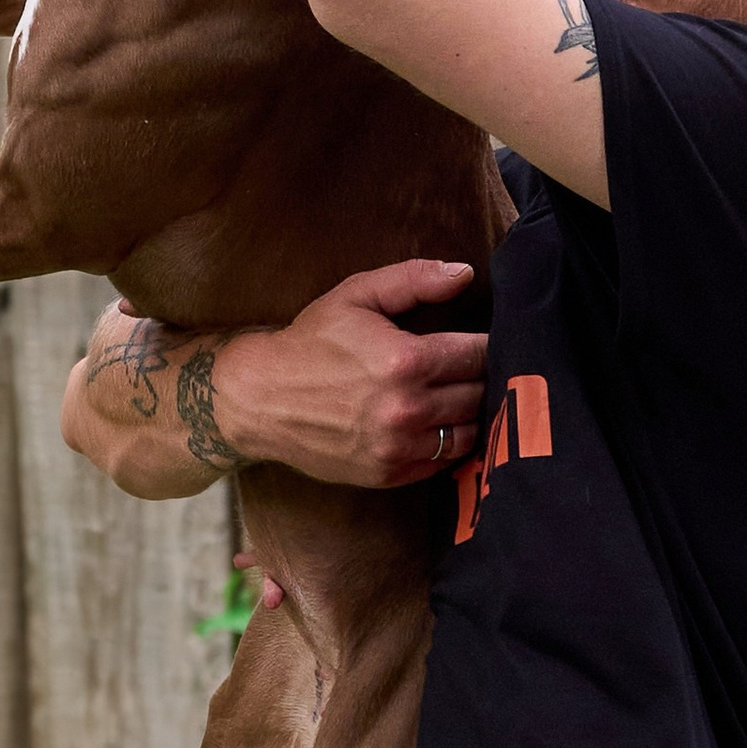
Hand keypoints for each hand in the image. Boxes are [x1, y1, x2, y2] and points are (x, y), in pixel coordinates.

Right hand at [210, 260, 486, 485]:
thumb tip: (466, 273)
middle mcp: (407, 409)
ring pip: (469, 432)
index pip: (479, 355)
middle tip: (471, 367)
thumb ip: (415, 279)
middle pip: (479, 394)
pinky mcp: (389, 474)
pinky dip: (449, 442)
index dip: (486, 344)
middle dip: (482, 377)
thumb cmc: (311, 341)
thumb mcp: (357, 295)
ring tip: (459, 394)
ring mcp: (398, 447)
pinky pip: (443, 461)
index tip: (482, 340)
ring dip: (471, 412)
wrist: (260, 399)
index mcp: (406, 360)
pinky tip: (438, 422)